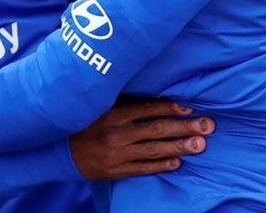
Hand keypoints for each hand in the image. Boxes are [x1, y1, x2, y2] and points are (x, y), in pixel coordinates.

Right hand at [70, 99, 212, 179]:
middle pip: (157, 130)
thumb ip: (123, 101)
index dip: (170, 108)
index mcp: (113, 113)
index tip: (190, 108)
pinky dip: (161, 166)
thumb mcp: (100, 106)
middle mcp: (116, 133)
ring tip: (200, 145)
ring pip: (154, 150)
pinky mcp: (115, 171)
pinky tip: (178, 163)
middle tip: (208, 126)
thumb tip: (154, 94)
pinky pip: (142, 168)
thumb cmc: (85, 122)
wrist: (58, 151)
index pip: (147, 109)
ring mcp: (116, 154)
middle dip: (184, 127)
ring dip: (179, 147)